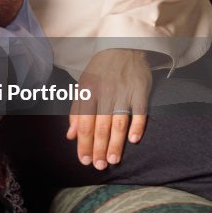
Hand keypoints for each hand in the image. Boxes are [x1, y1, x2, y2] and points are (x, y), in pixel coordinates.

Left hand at [67, 49, 151, 168]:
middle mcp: (105, 94)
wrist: (123, 46)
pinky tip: (133, 141)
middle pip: (101, 126)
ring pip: (118, 123)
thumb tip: (70, 135)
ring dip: (115, 144)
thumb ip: (76, 111)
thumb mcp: (83, 85)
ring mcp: (124, 93)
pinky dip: (137, 127)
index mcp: (88, 92)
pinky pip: (140, 113)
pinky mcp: (141, 92)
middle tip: (98, 166)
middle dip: (98, 148)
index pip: (84, 123)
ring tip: (112, 160)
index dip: (83, 143)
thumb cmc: (100, 70)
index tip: (83, 160)